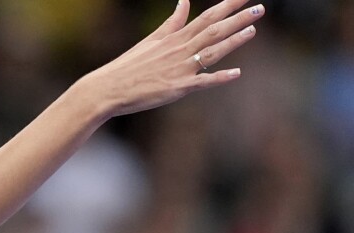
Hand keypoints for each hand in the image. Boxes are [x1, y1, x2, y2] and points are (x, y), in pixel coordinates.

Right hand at [79, 0, 261, 118]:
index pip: (207, 16)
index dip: (228, 6)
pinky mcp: (176, 88)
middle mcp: (180, 50)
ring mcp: (179, 68)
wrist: (108, 88)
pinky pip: (202, 82)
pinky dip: (219, 78)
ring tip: (252, 30)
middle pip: (214, 30)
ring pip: (212, 52)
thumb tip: (184, 2)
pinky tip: (236, 73)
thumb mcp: (151, 40)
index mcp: (174, 38)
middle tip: (260, 8)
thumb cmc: (128, 66)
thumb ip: (172, 22)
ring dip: (233, 41)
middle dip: (238, 18)